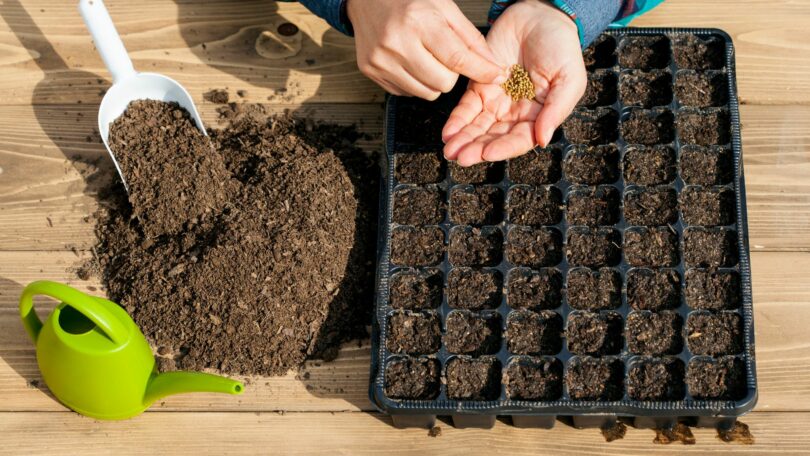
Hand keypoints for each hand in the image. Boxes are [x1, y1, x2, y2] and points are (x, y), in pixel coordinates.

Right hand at [346, 0, 506, 99]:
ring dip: (434, 80)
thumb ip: (471, 38)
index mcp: (418, 21)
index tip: (497, 75)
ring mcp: (381, 60)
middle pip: (443, 83)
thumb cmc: (409, 0)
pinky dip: (415, 81)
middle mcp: (397, 43)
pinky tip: (409, 61)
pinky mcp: (371, 71)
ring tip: (426, 57)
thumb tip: (493, 66)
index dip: (480, 70)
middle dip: (452, 74)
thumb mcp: (445, 7)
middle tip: (445, 56)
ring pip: (426, 93)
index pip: (457, 58)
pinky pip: (407, 92)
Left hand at [442, 0, 585, 165]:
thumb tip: (543, 139)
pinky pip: (466, 107)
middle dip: (476, 149)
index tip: (487, 153)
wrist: (540, 16)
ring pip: (477, 126)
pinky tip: (448, 132)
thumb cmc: (561, 47)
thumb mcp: (569, 79)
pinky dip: (456, 120)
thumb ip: (556, 110)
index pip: (519, 140)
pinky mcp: (479, 86)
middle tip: (460, 157)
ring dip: (463, 140)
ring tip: (450, 150)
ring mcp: (496, 101)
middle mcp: (515, 114)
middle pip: (493, 137)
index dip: (503, 148)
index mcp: (538, 116)